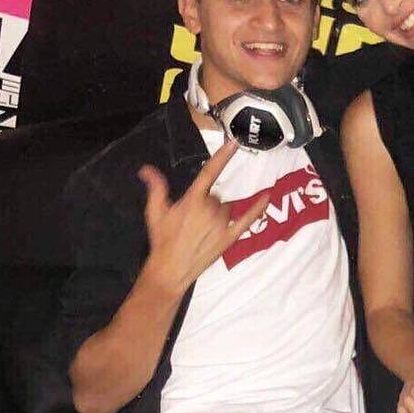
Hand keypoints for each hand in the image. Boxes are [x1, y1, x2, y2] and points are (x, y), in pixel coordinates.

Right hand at [138, 139, 269, 295]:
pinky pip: (248, 219)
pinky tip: (267, 197)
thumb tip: (146, 169)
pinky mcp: (230, 237)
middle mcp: (211, 209)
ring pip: (227, 208)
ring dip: (218, 213)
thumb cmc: (162, 240)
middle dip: (205, 203)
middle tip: (191, 220)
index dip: (223, 156)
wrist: (171, 269)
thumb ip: (156, 187)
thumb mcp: (155, 211)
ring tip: (202, 229)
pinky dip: (258, 208)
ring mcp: (222, 224)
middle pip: (216, 196)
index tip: (235, 143)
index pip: (210, 172)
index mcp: (193, 200)